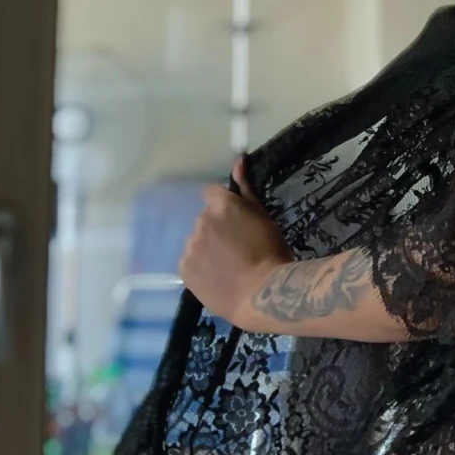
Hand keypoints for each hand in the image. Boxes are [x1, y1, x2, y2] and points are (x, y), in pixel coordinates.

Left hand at [179, 155, 295, 329]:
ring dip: (208, 247)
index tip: (236, 220)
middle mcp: (201, 222)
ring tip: (227, 265)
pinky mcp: (184, 269)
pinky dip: (200, 266)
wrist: (261, 294)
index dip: (224, 205)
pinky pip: (190, 261)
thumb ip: (246, 189)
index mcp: (221, 205)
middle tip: (236, 246)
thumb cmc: (270, 252)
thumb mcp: (263, 217)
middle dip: (217, 228)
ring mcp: (190, 246)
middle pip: (205, 219)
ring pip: (197, 241)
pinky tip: (216, 276)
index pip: (212, 192)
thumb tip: (239, 160)